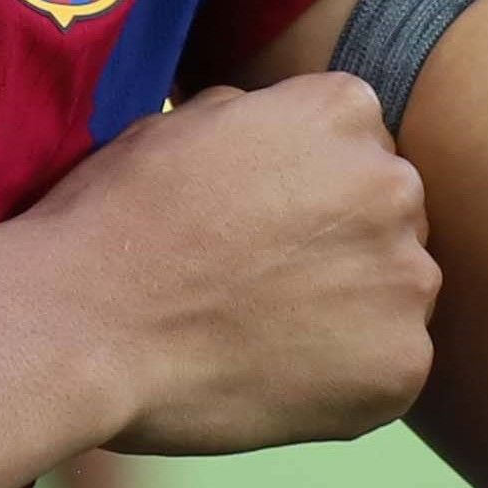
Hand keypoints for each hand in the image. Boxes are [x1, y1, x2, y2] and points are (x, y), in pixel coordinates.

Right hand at [33, 75, 436, 455]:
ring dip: (349, 307)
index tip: (258, 218)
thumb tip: (291, 144)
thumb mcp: (186, 122)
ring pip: (396, 289)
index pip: (358, 141)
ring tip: (261, 332)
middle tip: (260, 280)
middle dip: (340, 240)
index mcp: (344, 110)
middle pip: (388, 212)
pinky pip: (389, 365)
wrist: (82, 325)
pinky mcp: (400, 365)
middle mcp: (393, 184)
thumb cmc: (116, 217)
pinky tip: (275, 376)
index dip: (305, 184)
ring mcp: (406, 279)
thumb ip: (263, 123)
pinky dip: (345, 377)